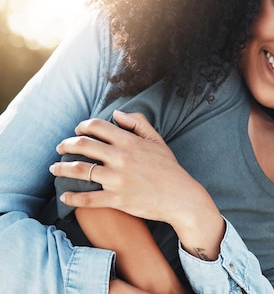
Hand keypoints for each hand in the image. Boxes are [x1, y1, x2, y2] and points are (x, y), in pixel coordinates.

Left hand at [50, 111, 215, 228]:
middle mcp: (120, 158)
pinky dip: (72, 198)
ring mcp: (117, 179)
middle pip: (82, 145)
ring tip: (54, 169)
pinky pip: (87, 198)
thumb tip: (117, 114)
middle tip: (60, 148)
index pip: (97, 127)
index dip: (82, 126)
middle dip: (66, 145)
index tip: (77, 130)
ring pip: (79, 170)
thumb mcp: (157, 140)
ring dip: (61, 169)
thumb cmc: (169, 168)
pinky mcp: (116, 199)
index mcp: (130, 142)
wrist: (180, 197)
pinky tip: (65, 196)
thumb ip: (138, 123)